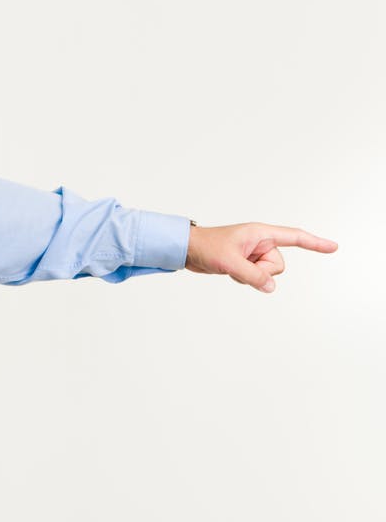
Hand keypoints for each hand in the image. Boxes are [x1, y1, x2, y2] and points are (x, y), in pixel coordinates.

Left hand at [184, 222, 337, 292]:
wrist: (188, 250)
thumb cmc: (206, 247)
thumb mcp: (230, 262)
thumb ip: (253, 275)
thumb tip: (271, 287)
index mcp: (261, 233)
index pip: (294, 237)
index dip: (315, 243)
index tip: (333, 247)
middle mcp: (261, 242)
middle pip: (278, 265)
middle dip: (262, 271)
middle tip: (239, 264)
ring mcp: (254, 253)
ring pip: (268, 273)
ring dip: (251, 276)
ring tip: (231, 266)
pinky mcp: (247, 263)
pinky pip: (256, 277)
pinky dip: (245, 278)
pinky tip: (230, 270)